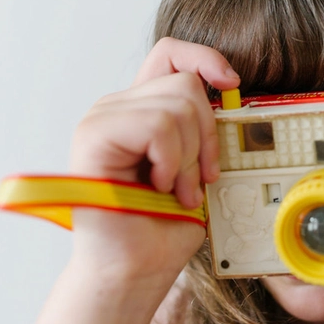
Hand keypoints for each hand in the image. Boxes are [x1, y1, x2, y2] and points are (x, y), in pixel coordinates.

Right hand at [69, 37, 239, 297]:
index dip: (205, 58)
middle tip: (197, 179)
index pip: (170, 54)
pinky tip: (159, 185)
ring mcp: (102, 119)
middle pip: (185, 83)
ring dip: (189, 158)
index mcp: (141, 110)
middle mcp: (118, 108)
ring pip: (176, 106)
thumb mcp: (196, 166)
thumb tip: (228, 93)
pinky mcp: (93, 136)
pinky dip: (171, 160)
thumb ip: (201, 128)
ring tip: (176, 190)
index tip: (230, 84)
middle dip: (207, 136)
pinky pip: (156, 126)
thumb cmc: (163, 226)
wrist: (137, 268)